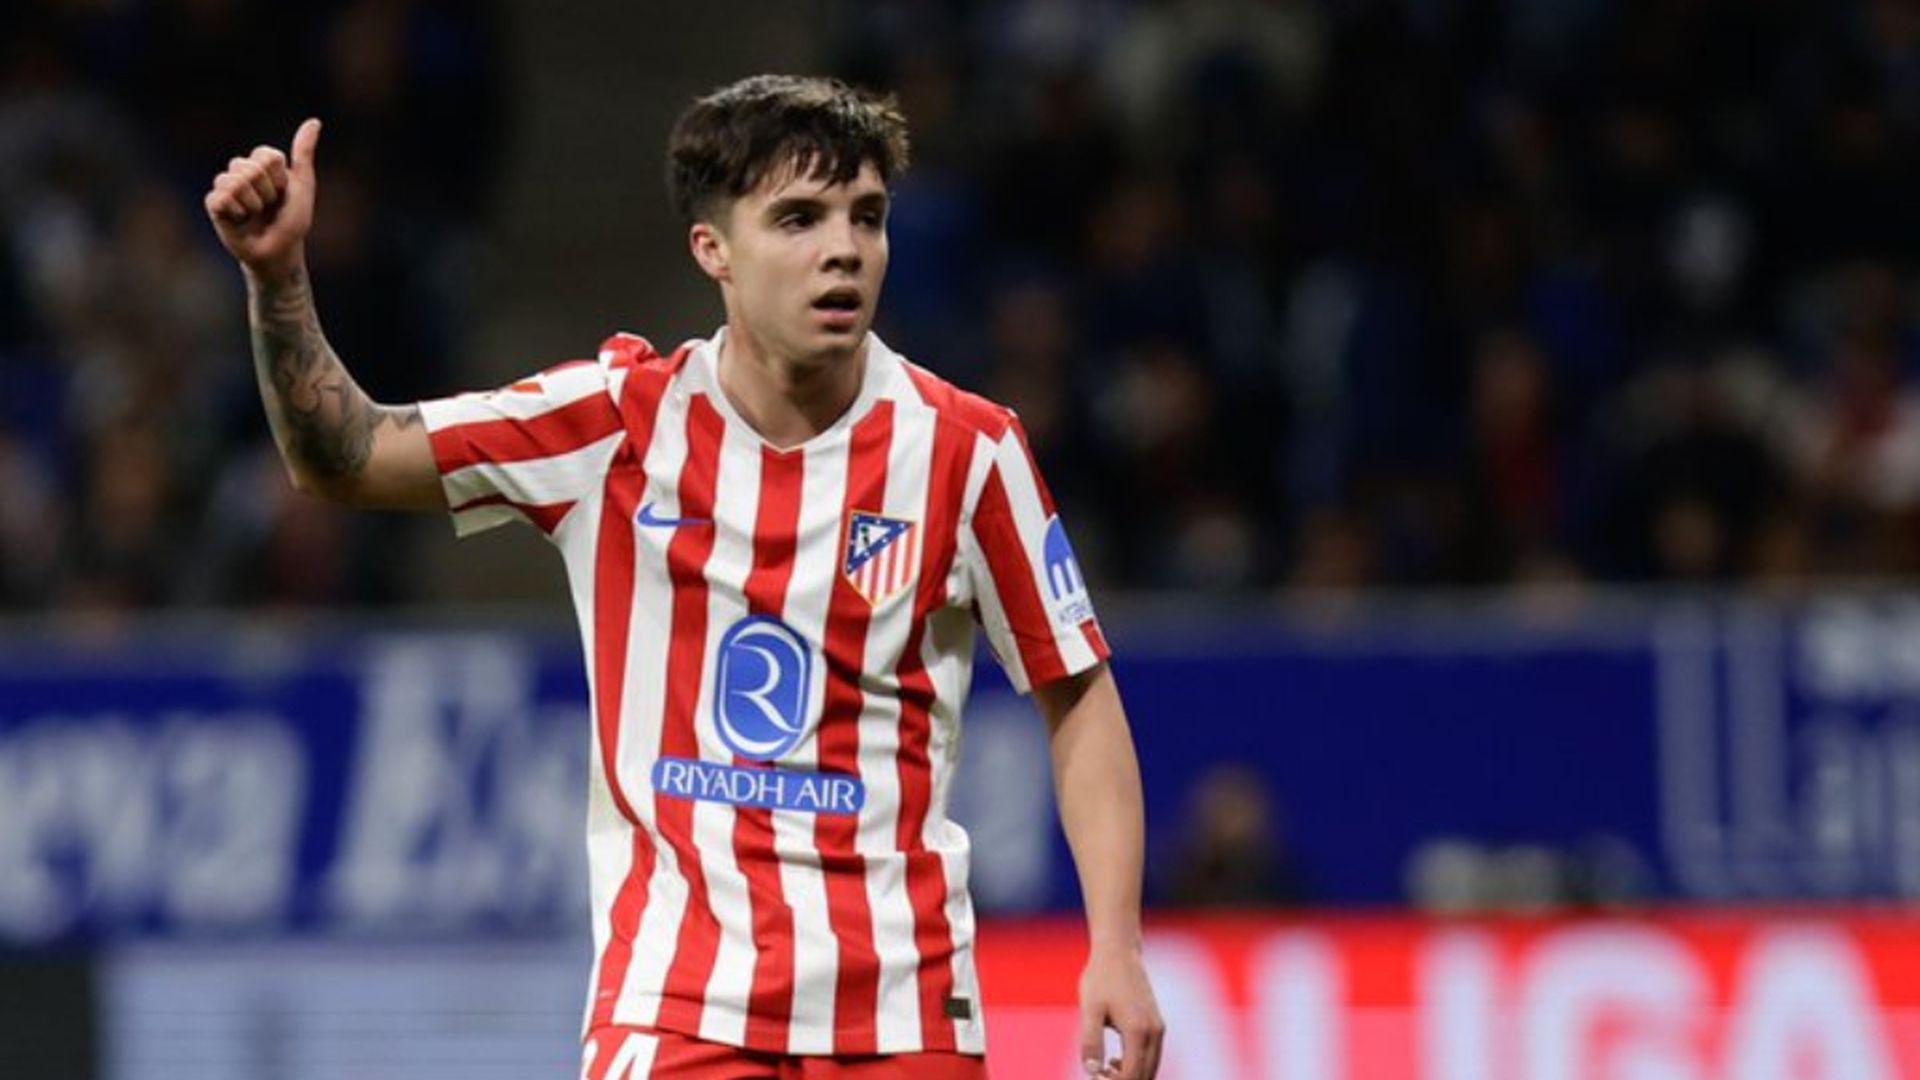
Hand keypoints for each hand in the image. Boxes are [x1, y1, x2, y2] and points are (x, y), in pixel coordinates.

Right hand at [204, 118, 321, 277]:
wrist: (281, 250)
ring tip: (255, 213)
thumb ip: (304, 153)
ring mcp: (225, 186)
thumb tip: (314, 121)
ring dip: (253, 204)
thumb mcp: (303, 185)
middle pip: (250, 168)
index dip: (279, 178)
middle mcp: (240, 171)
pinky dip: (236, 212)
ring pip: (235, 182)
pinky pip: (221, 198)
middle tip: (269, 206)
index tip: (283, 191)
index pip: (266, 156)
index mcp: (261, 162)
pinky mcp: (213, 204)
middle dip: (267, 192)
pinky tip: (239, 220)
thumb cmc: (292, 219)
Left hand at [1078, 944, 1163, 1078]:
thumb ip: (1090, 1041)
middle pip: (1145, 1076)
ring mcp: (1158, 1028)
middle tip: (1097, 1076)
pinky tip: (1115, 1060)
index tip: (1093, 1077)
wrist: (1118, 952)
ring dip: (1131, 1076)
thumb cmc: (1101, 978)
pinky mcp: (1156, 1024)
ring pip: (1151, 1068)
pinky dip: (1137, 1066)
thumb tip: (1091, 1071)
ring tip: (1105, 1069)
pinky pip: (1152, 1056)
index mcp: (1138, 1032)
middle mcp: (1154, 1032)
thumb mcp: (1090, 1009)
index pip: (1131, 1075)